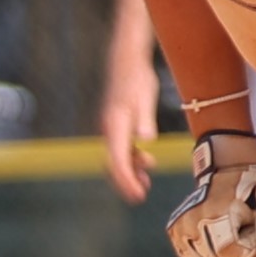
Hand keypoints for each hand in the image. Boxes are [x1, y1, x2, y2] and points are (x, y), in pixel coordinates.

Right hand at [101, 56, 159, 203]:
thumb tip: (146, 139)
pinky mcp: (117, 124)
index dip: (126, 180)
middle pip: (113, 163)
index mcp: (115, 124)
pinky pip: (120, 148)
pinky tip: (145, 161)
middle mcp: (109, 128)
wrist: (127, 60)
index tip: (137, 195)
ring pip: (117, 157)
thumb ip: (145, 119)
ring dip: (130, 171)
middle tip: (141, 195)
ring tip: (146, 182)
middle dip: (126, 181)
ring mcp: (111, 127)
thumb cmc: (138, 78)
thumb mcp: (145, 97)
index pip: (117, 160)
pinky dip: (131, 159)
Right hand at [167, 132, 255, 256]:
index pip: (229, 256)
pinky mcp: (176, 226)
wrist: (225, 164)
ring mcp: (183, 222)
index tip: (249, 231)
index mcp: (219, 213)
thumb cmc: (252, 184)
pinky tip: (212, 242)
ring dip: (217, 255)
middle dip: (232, 253)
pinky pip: (187, 255)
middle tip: (239, 230)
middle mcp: (196, 218)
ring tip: (226, 233)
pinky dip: (200, 255)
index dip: (244, 250)